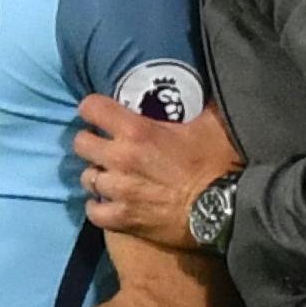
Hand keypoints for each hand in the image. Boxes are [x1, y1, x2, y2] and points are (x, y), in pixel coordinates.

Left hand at [76, 96, 243, 251]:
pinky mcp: (123, 219)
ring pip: (86, 178)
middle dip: (91, 142)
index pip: (91, 107)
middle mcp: (120, 158)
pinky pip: (93, 211)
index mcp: (137, 130)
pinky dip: (98, 207)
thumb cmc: (219, 166)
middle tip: (106, 146)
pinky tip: (107, 204)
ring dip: (97, 175)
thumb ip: (201, 105)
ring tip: (110, 177)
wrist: (224, 212)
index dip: (93, 109)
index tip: (102, 114)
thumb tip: (211, 88)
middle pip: (81, 143)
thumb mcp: (213, 124)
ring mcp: (119, 191)